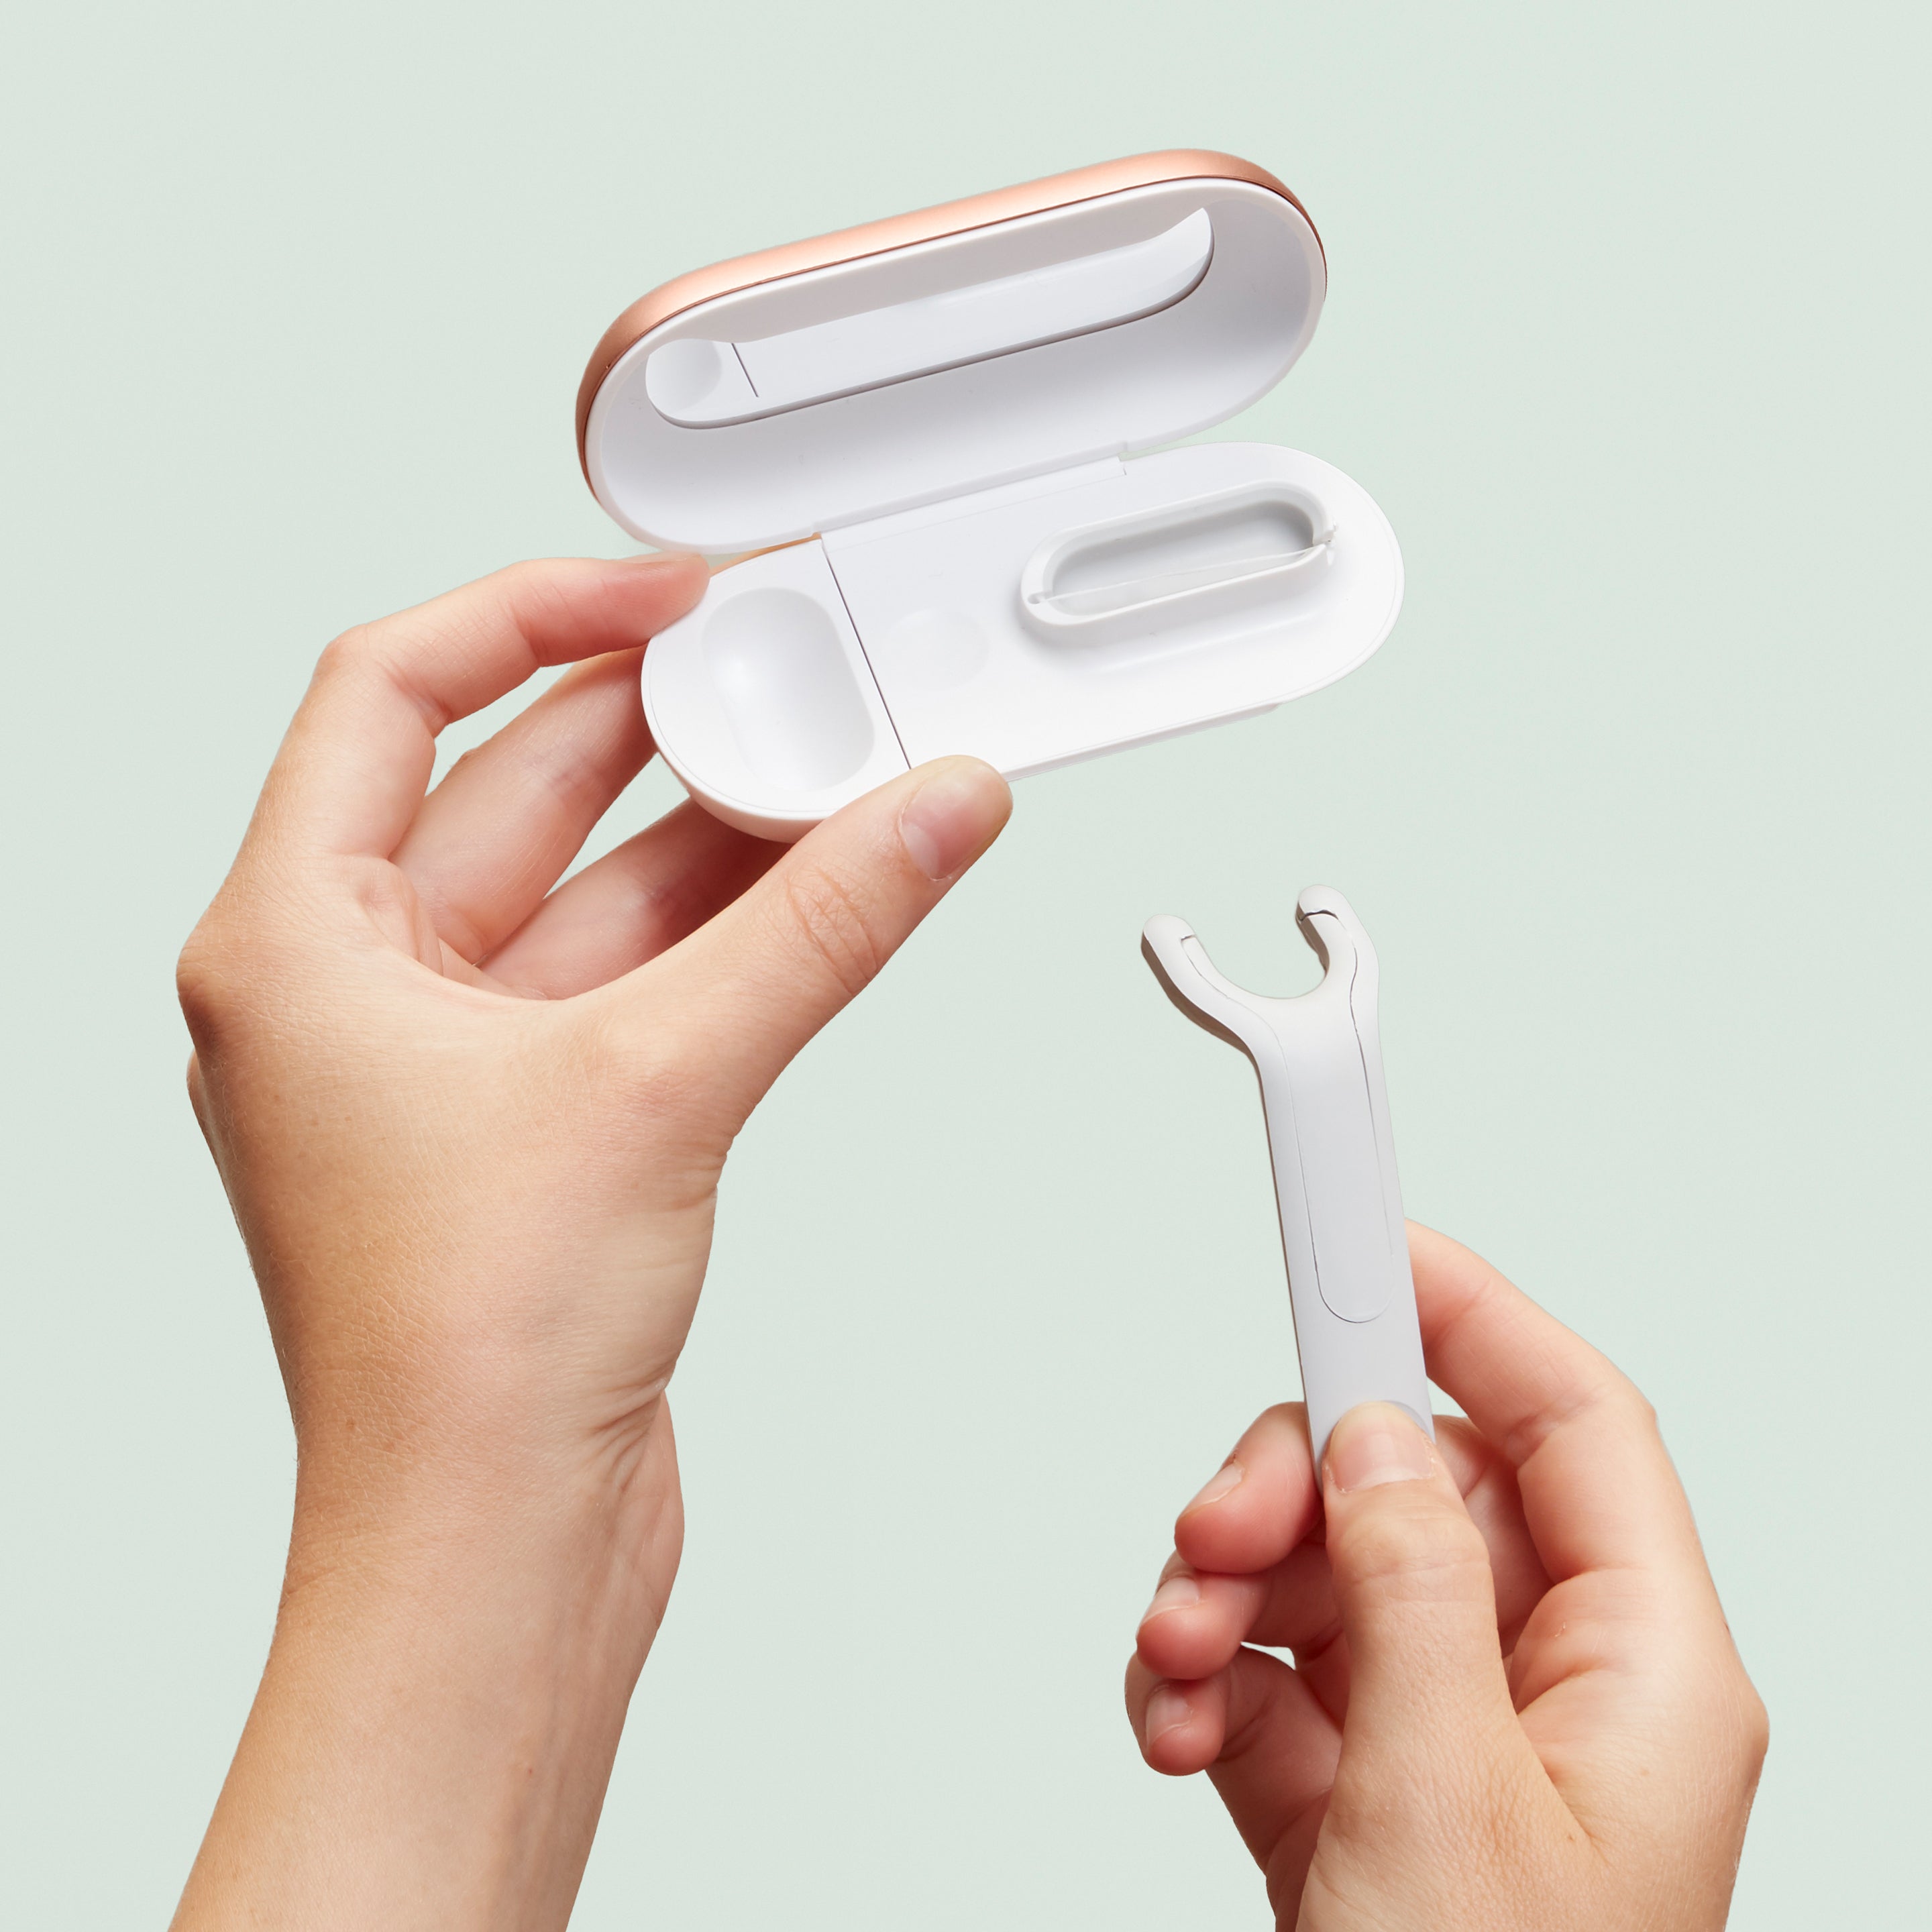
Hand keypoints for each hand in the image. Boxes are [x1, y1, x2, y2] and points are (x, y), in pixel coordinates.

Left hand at [171, 554, 1010, 1929]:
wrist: (488, 1550)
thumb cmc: (460, 1359)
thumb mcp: (657, 1081)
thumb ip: (816, 926)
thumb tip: (924, 814)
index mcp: (289, 942)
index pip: (391, 691)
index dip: (533, 612)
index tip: (662, 590)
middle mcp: (348, 994)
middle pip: (507, 787)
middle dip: (655, 725)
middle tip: (782, 671)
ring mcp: (443, 1066)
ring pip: (587, 892)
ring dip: (712, 837)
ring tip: (833, 770)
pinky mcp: (530, 1132)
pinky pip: (630, 983)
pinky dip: (724, 936)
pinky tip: (817, 889)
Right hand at [1125, 1224, 1765, 1929]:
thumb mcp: (1446, 1804)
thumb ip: (1410, 1591)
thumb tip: (1375, 1431)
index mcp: (1642, 1672)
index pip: (1571, 1424)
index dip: (1473, 1313)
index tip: (1368, 1232)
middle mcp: (1551, 1688)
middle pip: (1411, 1490)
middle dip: (1291, 1491)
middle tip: (1213, 1534)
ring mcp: (1449, 1740)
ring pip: (1325, 1576)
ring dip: (1224, 1595)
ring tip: (1173, 1663)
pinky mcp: (1360, 1793)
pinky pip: (1274, 1676)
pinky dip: (1206, 1684)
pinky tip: (1175, 1729)